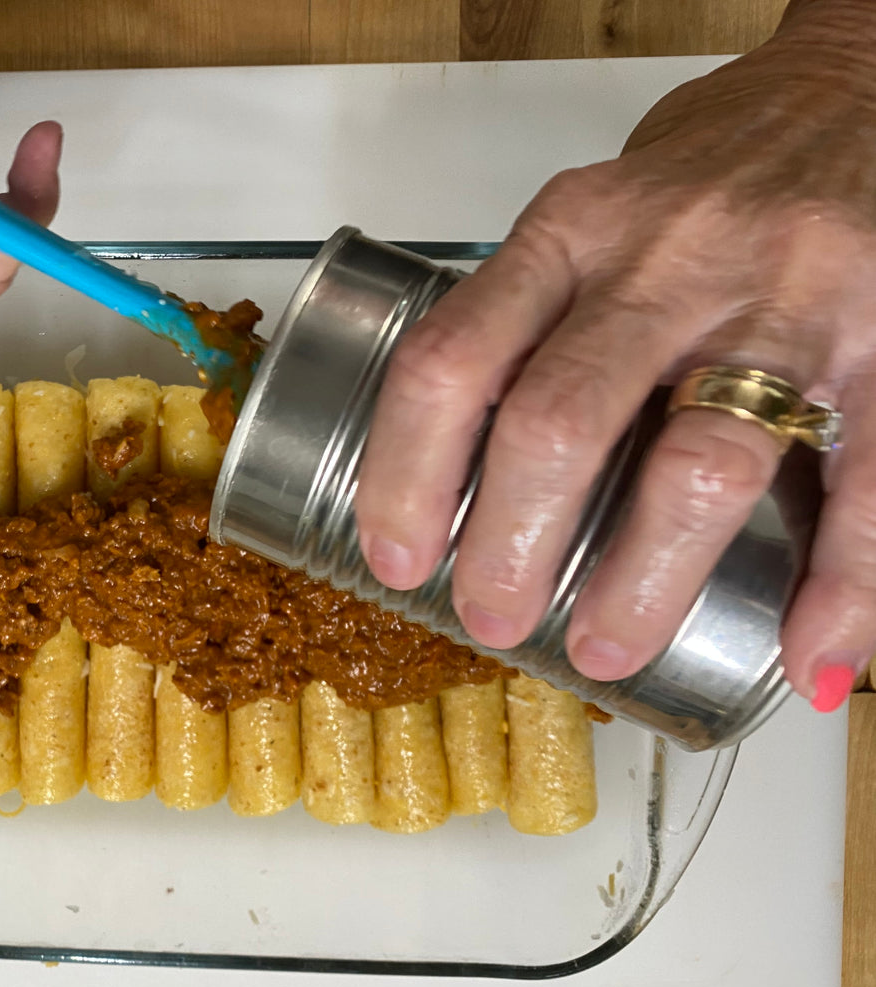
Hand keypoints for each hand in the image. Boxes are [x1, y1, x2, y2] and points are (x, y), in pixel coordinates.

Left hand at [354, 1, 875, 711]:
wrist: (853, 89)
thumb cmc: (701, 173)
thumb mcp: (586, 215)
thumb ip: (525, 317)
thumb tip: (449, 469)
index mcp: (573, 232)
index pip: (452, 360)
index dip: (407, 474)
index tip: (396, 556)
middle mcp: (669, 262)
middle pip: (559, 422)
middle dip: (512, 544)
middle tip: (492, 614)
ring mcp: (782, 301)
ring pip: (700, 462)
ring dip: (644, 579)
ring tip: (602, 650)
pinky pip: (868, 478)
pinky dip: (843, 583)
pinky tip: (808, 657)